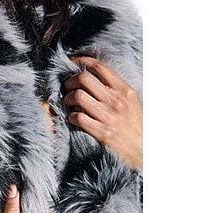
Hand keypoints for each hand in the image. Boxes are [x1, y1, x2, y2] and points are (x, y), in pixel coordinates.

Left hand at [63, 56, 142, 171]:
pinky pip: (78, 118)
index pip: (100, 67)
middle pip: (84, 79)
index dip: (83, 61)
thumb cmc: (135, 125)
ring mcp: (109, 116)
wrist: (144, 150)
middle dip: (70, 81)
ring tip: (69, 103)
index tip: (72, 63)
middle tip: (67, 87)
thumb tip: (94, 76)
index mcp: (125, 90)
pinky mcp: (102, 132)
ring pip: (78, 96)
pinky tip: (73, 118)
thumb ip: (117, 88)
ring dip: (68, 98)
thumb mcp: (132, 102)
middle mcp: (116, 101)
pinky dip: (71, 116)